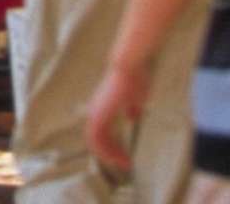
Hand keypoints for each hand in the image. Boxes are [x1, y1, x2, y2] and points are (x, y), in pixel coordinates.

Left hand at [85, 59, 147, 177]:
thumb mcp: (135, 97)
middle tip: (124, 163)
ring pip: (94, 141)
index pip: (101, 131)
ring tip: (124, 163)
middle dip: (110, 153)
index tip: (126, 154)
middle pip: (96, 139)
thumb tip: (132, 117)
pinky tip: (119, 157)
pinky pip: (96, 139)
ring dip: (108, 155)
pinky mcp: (99, 114)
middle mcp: (96, 110)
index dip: (111, 144)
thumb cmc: (134, 78)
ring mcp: (96, 112)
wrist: (130, 67)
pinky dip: (105, 150)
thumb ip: (132, 108)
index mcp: (103, 107)